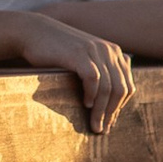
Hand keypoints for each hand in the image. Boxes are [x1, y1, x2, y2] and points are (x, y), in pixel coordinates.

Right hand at [15, 12, 134, 132]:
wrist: (34, 33)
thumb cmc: (57, 51)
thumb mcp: (85, 59)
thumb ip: (100, 72)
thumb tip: (107, 103)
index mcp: (114, 52)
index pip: (127, 85)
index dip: (120, 107)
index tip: (110, 122)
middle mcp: (108, 50)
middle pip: (121, 89)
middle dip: (112, 112)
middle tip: (103, 129)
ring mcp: (95, 50)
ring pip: (108, 87)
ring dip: (101, 110)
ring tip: (95, 125)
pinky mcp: (79, 53)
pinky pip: (93, 79)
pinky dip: (91, 94)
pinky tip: (85, 104)